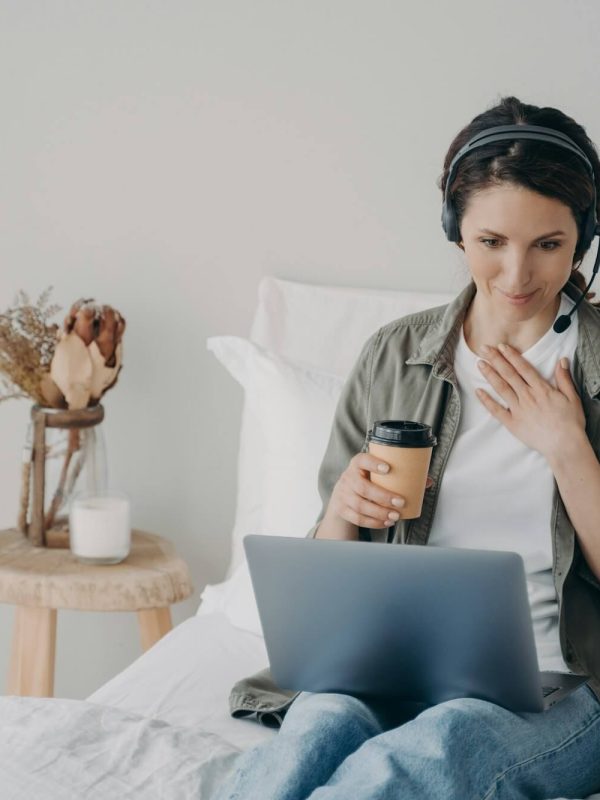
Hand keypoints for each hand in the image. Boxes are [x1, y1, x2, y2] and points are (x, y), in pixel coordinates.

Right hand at [326, 452, 433, 528]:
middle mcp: (347, 478)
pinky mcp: (342, 510)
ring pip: (360, 505)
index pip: (362, 460)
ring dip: (379, 512)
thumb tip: (427, 481)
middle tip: (401, 502)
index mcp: (357, 464)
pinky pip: (357, 518)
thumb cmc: (367, 480)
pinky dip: (373, 522)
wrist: (342, 494)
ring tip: (395, 516)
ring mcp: (343, 495)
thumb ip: (399, 475)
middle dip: (383, 496)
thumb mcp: (376, 474)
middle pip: (362, 487)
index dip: (374, 464)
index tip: (388, 468)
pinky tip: (386, 522)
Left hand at [475, 343, 585, 460]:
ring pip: (501, 388)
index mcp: (541, 389)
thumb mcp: (572, 397)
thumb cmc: (570, 422)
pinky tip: (478, 391)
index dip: (511, 356)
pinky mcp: (512, 423)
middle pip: (508, 374)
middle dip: (495, 359)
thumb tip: (562, 360)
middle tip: (484, 348)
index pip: (523, 368)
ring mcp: (518, 410)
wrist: (564, 445)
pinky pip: (496, 410)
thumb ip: (564, 378)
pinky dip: (486, 400)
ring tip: (479, 363)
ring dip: (489, 375)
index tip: (501, 346)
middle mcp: (527, 396)